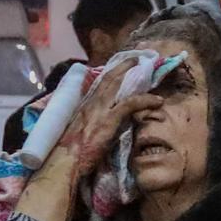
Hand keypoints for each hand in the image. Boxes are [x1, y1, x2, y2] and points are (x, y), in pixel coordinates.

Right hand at [56, 59, 160, 176]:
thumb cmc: (68, 154)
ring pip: (117, 84)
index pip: (97, 84)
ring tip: (147, 69)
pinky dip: (145, 100)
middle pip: (107, 78)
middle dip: (122, 65)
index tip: (118, 67)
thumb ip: (88, 125)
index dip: (109, 74)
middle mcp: (89, 103)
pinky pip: (130, 104)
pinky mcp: (108, 119)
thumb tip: (96, 126)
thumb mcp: (77, 134)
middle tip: (135, 58)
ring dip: (133, 74)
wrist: (63, 163)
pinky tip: (157, 101)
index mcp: (81, 106)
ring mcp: (98, 109)